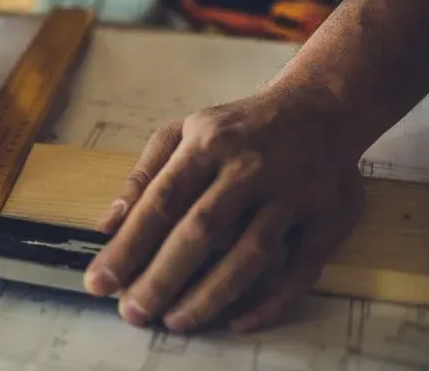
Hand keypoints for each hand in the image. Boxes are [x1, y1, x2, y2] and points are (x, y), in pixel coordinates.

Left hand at [83, 88, 365, 332]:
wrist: (320, 107)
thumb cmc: (237, 129)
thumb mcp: (182, 133)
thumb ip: (143, 178)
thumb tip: (106, 226)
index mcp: (207, 143)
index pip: (161, 200)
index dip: (129, 244)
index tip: (100, 280)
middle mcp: (250, 167)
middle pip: (201, 231)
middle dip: (162, 277)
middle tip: (133, 312)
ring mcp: (293, 194)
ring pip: (250, 255)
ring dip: (210, 295)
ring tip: (175, 320)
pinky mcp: (328, 219)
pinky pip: (299, 270)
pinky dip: (270, 301)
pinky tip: (237, 321)